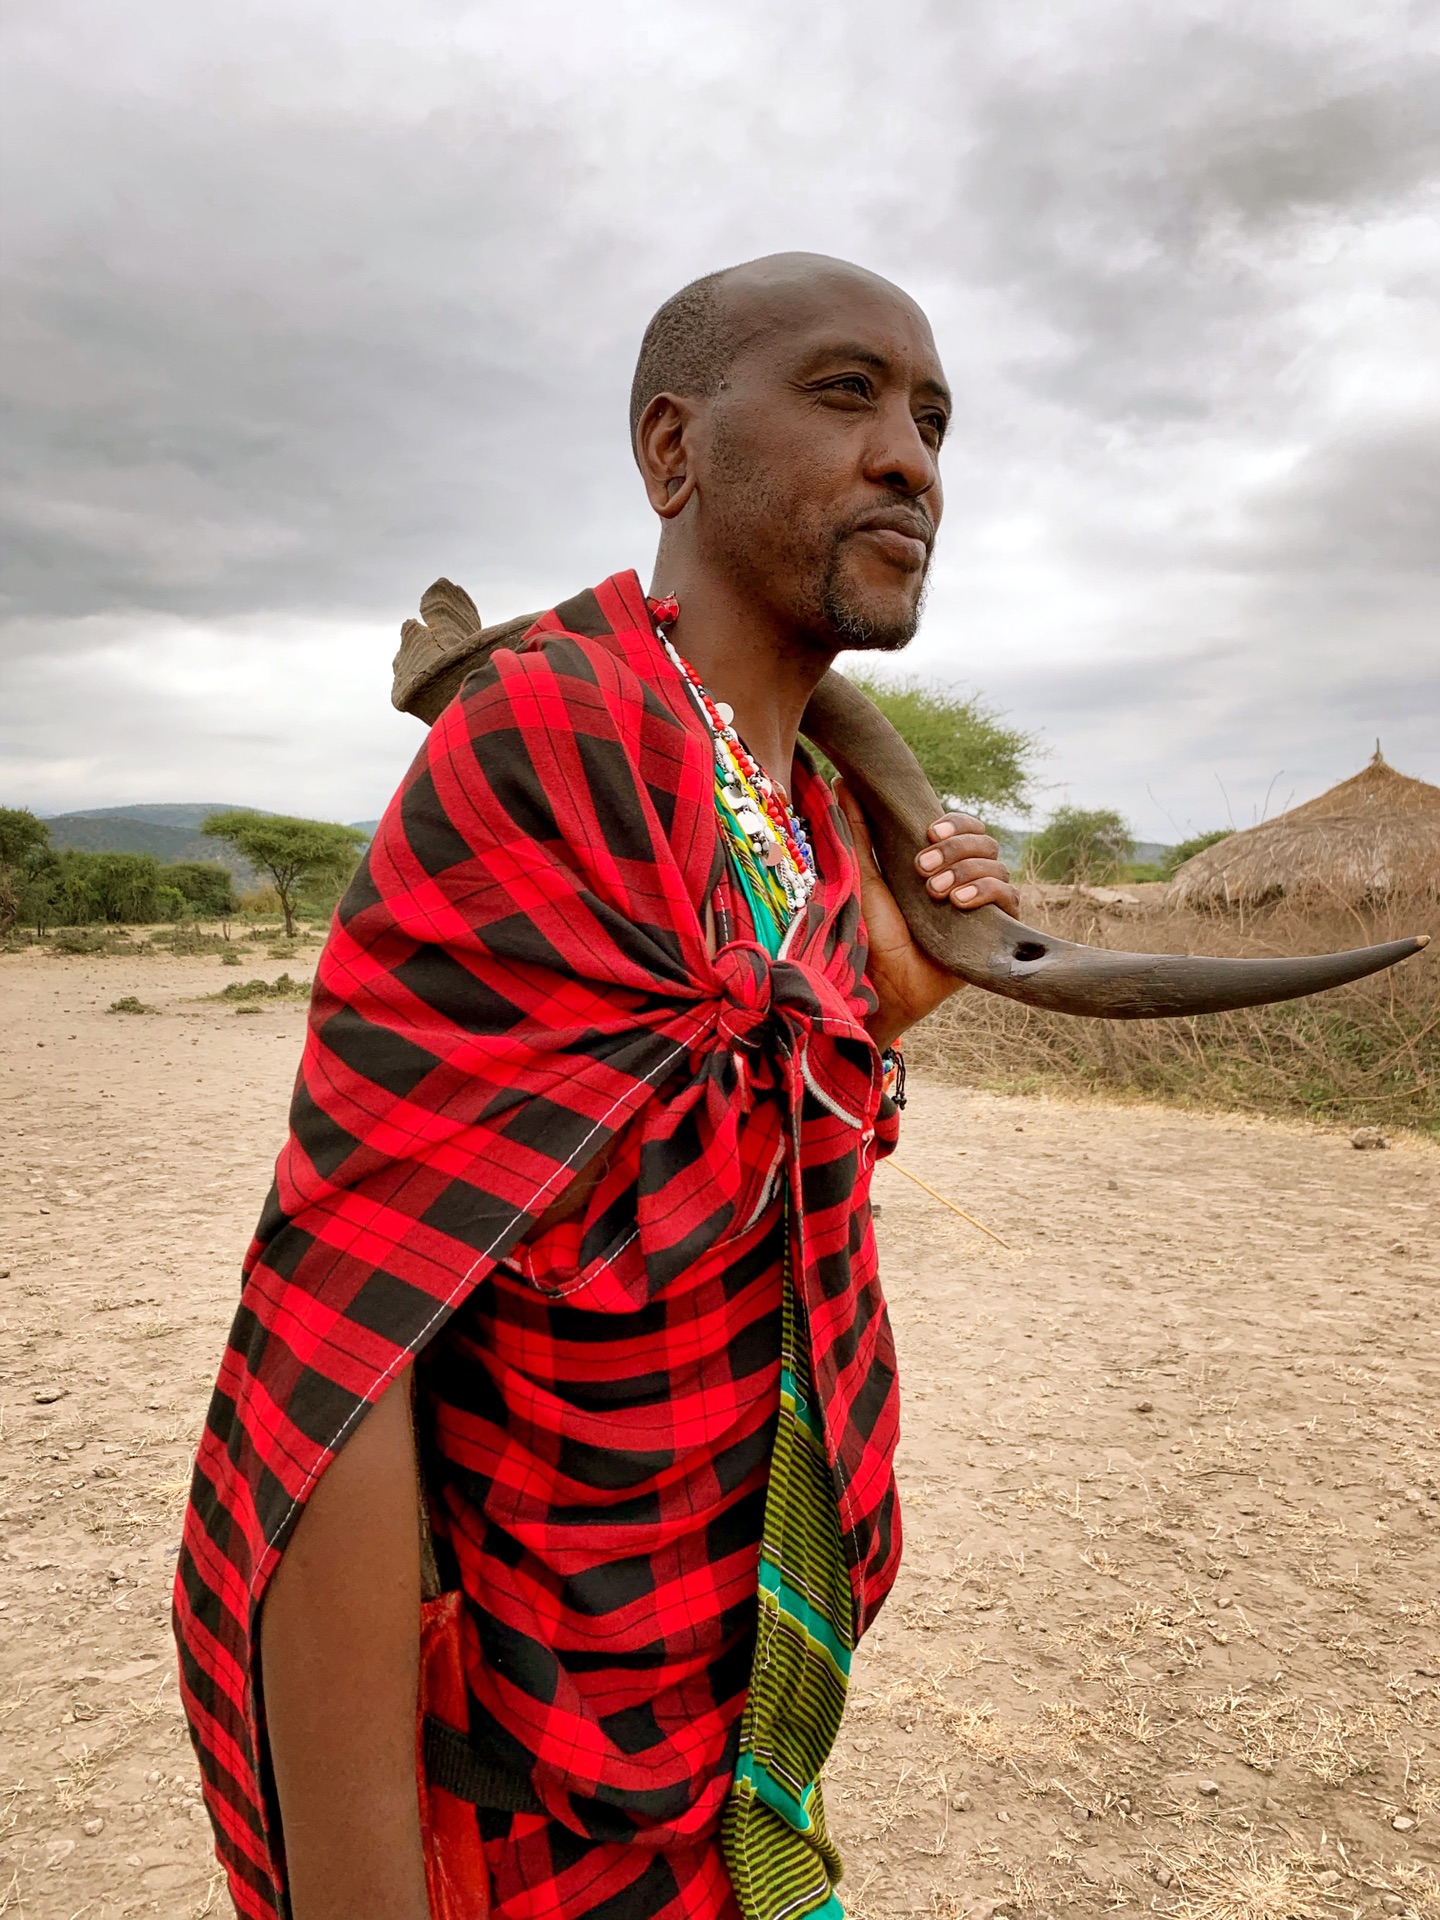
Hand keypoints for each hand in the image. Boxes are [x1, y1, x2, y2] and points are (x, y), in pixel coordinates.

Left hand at [834, 782, 1017, 1049]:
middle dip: (957, 848)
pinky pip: (1009, 897)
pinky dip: (987, 892)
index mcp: (939, 861)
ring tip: (935, 892)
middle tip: (923, 867)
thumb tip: (843, 782)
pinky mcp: (995, 929)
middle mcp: (964, 878)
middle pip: (985, 841)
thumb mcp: (864, 875)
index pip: (965, 826)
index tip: (928, 832)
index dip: (954, 823)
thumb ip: (858, 829)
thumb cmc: (873, 932)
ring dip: (967, 871)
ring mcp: (982, 904)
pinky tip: (959, 903)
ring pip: (997, 865)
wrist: (884, 984)